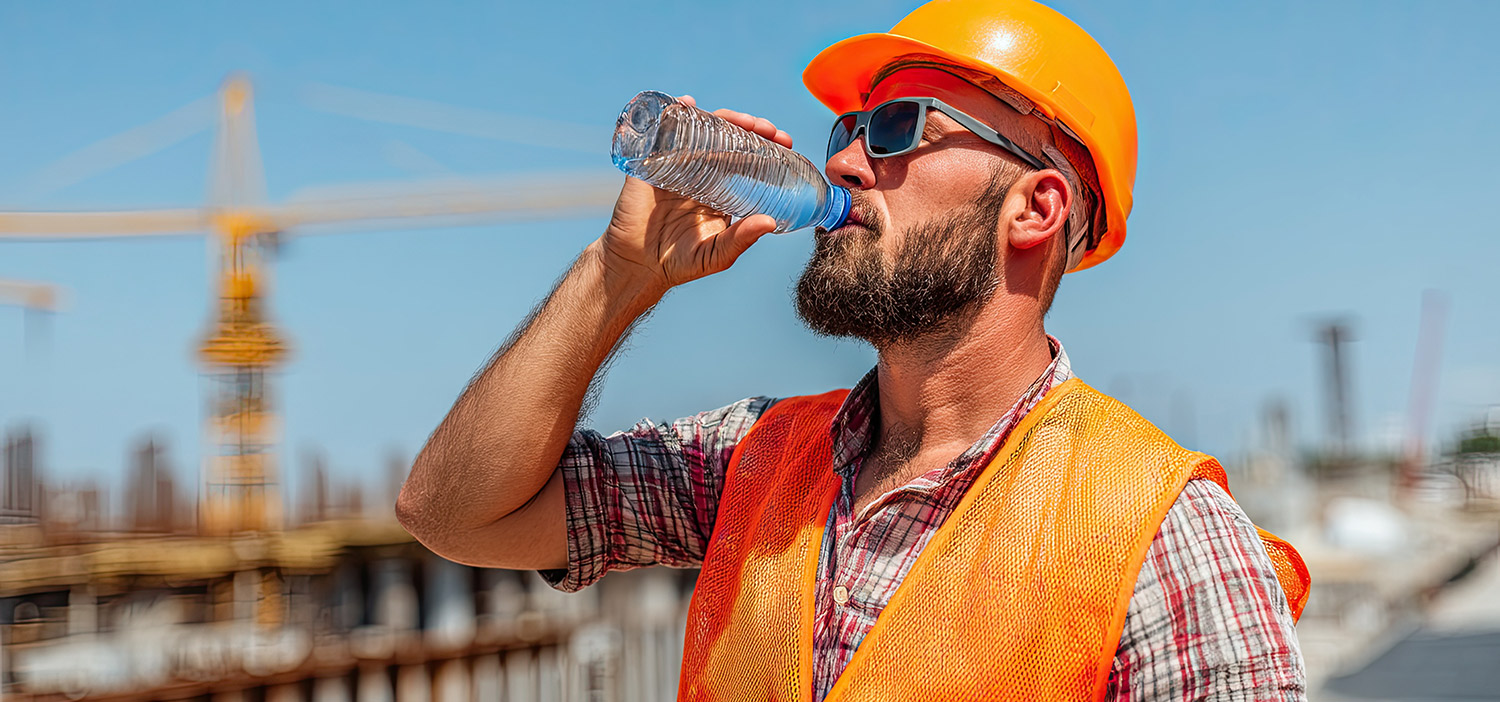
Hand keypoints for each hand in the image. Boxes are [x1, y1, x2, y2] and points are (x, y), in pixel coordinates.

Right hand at [599, 95, 794, 297]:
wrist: (636, 266)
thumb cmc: (678, 263)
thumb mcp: (717, 254)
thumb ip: (742, 239)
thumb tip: (771, 222)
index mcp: (720, 190)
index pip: (748, 159)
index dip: (767, 146)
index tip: (785, 141)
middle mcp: (700, 172)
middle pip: (728, 139)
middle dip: (749, 127)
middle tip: (766, 128)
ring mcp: (675, 165)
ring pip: (702, 130)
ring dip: (722, 117)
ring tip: (740, 120)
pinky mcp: (650, 163)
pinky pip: (662, 132)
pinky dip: (674, 112)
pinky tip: (687, 104)